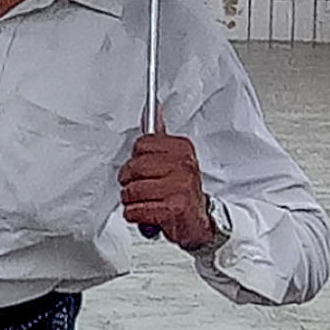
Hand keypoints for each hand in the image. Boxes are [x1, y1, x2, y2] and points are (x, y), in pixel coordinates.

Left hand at [120, 126, 221, 252]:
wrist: (199, 222)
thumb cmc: (181, 191)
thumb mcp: (174, 160)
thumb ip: (160, 137)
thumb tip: (153, 108)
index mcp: (182, 149)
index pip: (141, 145)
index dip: (136, 161)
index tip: (146, 169)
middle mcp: (183, 165)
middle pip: (133, 168)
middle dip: (130, 183)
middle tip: (142, 190)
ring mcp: (179, 186)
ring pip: (131, 191)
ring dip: (132, 202)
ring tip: (146, 203)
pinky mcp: (174, 208)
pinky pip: (135, 210)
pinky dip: (135, 216)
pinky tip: (147, 214)